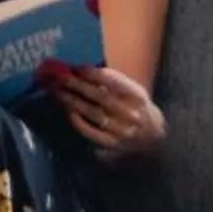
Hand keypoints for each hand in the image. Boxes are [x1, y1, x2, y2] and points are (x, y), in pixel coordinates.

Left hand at [51, 65, 165, 156]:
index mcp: (137, 96)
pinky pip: (91, 131)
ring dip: (73, 101)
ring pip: (93, 113)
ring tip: (58, 92)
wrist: (153, 137)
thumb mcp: (133, 91)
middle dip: (78, 85)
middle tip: (61, 78)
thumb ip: (113, 81)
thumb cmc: (137, 107)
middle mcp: (131, 113)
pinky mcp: (112, 143)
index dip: (93, 73)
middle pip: (100, 96)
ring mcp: (122, 130)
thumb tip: (82, 69)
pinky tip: (68, 111)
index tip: (76, 67)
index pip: (113, 81)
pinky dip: (78, 121)